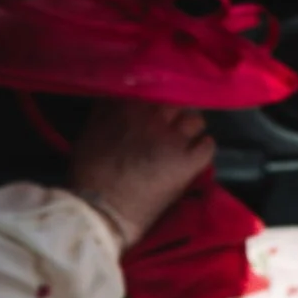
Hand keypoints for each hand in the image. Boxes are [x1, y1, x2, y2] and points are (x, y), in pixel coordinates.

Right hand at [67, 99, 212, 247]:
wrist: (100, 209)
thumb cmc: (88, 174)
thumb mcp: (90, 131)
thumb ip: (107, 111)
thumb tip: (118, 101)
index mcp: (127, 105)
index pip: (154, 88)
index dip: (156, 99)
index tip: (154, 109)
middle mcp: (153, 115)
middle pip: (177, 101)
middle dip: (175, 114)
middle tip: (171, 127)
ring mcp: (173, 137)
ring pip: (196, 120)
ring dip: (191, 130)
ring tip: (186, 142)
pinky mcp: (188, 161)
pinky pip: (208, 146)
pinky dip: (203, 149)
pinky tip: (196, 156)